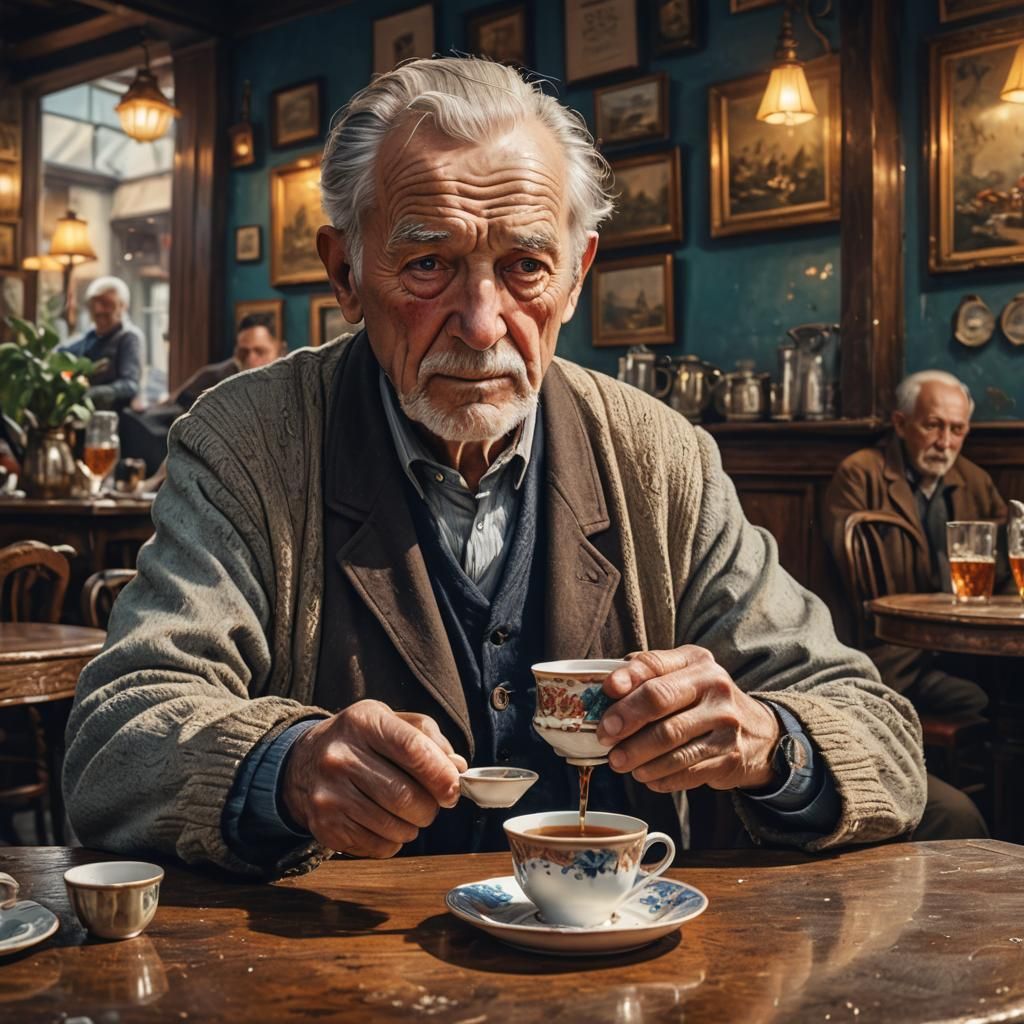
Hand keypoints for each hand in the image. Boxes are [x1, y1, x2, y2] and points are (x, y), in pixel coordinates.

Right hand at [282, 701, 467, 857]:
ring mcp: (330, 794)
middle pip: (404, 795)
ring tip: (410, 814)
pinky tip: (387, 825)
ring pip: (394, 826)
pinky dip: (394, 842)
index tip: (453, 788)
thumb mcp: (389, 720)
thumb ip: (427, 737)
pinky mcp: (326, 827)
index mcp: (363, 723)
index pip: (412, 748)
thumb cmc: (359, 740)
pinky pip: (378, 847)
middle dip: (430, 806)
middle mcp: (341, 757)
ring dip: (414, 826)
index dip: (440, 773)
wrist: (303, 763)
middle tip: (433, 804)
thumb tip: (456, 767)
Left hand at [595, 647, 779, 792]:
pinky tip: (646, 776)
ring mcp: (726, 724)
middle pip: (660, 702)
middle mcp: (715, 688)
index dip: (626, 679)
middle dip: (626, 721)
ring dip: (637, 756)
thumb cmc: (702, 700)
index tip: (605, 693)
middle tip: (604, 736)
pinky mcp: (728, 757)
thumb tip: (605, 688)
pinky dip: (659, 777)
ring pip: (670, 742)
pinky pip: (685, 771)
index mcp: (696, 661)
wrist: (757, 732)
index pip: (655, 665)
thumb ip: (645, 673)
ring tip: (619, 762)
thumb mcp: (681, 674)